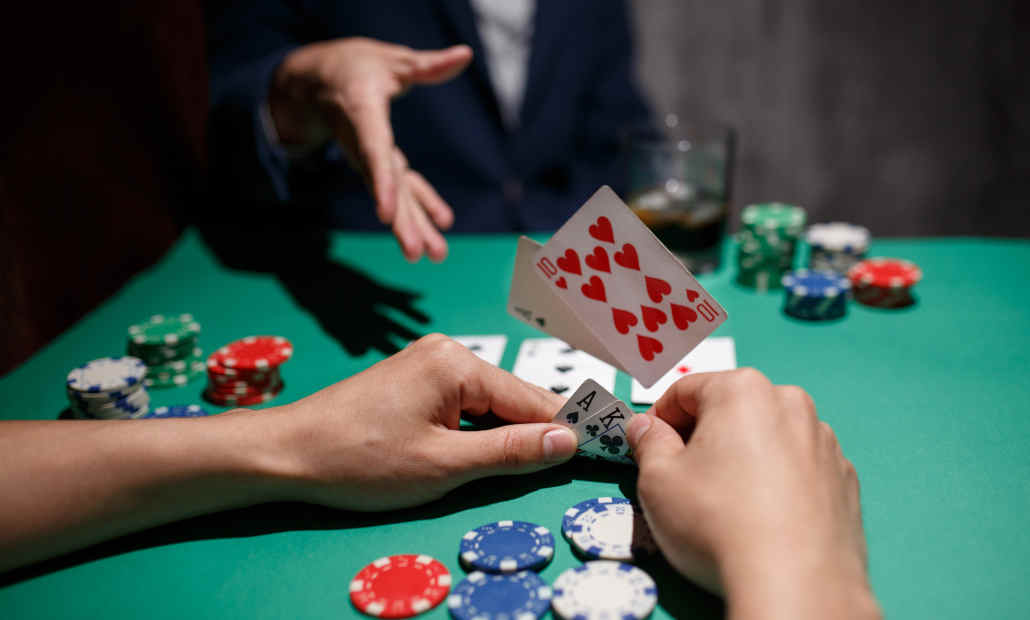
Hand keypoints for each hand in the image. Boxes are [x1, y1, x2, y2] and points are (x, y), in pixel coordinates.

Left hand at [256, 334, 577, 509]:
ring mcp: (427, 363)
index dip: (568, 428)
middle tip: (578, 463)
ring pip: (488, 402)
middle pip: (512, 397)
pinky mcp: (413, 379)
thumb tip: (568, 441)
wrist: (286, 452)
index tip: (606, 448)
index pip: (531, 399)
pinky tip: (488, 451)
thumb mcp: (443, 466)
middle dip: (539, 432)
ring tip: (539, 463)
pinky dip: (479, 428)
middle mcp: (446, 352)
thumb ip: (510, 452)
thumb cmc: (360, 460)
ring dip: (507, 433)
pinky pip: (463, 403)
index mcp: (456, 363)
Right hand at [268, 38, 471, 261]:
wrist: (319, 80)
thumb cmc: (355, 65)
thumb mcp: (392, 59)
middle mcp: (364, 144)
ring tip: (431, 255)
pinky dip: (421, 204)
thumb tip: (465, 54)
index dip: (381, 185)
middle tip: (416, 253)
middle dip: (400, 223)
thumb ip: (428, 65)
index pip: (373, 154)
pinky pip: (401, 186)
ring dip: (413, 225)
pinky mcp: (381, 162)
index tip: (385, 215)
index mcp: (362, 113)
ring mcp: (371, 157)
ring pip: (394, 195)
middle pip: (384, 188)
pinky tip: (442, 224)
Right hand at [626, 369, 879, 619]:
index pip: (685, 390)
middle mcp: (790, 404)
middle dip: (704, 437)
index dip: (659, 419)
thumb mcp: (657, 480)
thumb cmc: (718, 523)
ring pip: (769, 438)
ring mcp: (824, 442)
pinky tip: (763, 518)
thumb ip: (647, 443)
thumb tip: (645, 428)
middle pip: (732, 410)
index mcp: (742, 390)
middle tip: (683, 477)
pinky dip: (778, 482)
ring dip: (744, 457)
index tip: (648, 446)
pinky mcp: (845, 480)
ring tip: (727, 503)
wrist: (795, 584)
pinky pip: (799, 469)